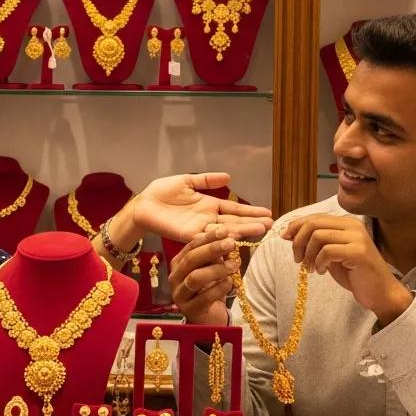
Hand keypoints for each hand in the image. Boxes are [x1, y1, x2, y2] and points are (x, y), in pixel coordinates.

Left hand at [130, 172, 272, 242]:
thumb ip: (206, 180)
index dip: (251, 212)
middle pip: (234, 222)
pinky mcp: (189, 236)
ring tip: (260, 230)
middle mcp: (207, 219)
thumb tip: (228, 177)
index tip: (268, 214)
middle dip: (252, 223)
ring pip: (225, 231)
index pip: (234, 210)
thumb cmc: (162, 193)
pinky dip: (221, 237)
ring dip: (242, 231)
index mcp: (208, 206)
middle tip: (271, 225)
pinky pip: (208, 237)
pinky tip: (235, 237)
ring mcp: (199, 229)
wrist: (143, 204)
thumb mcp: (187, 181)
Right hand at [167, 226, 236, 324]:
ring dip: (217, 269)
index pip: (191, 246)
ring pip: (196, 278)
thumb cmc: (211, 290)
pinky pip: (205, 297)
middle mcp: (175, 278)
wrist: (209, 318)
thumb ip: (218, 255)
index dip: (208, 238)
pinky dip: (220, 287)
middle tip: (231, 244)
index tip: (225, 231)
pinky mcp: (190, 310)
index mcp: (178, 264)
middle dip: (212, 249)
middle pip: (191, 259)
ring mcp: (180, 295)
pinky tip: (230, 282)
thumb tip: (229, 237)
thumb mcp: (213, 269)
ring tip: (234, 265)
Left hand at [284, 215, 410, 325]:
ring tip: (310, 268)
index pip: (314, 217)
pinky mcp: (358, 252)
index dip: (296, 226)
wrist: (380, 292)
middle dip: (298, 241)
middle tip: (297, 259)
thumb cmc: (355, 274)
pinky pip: (327, 251)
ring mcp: (357, 238)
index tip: (285, 239)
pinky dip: (319, 262)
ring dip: (308, 254)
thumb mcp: (331, 254)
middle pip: (313, 224)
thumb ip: (315, 242)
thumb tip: (289, 233)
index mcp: (346, 223)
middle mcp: (352, 226)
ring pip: (318, 236)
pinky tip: (322, 272)